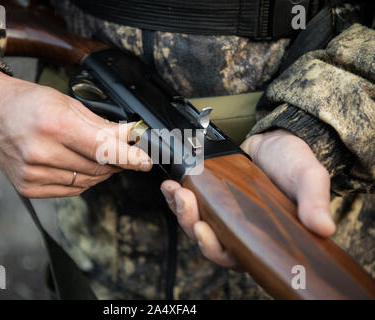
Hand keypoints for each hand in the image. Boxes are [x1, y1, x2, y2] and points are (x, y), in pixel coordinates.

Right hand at [0, 68, 151, 197]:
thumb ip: (102, 124)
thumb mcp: (68, 103)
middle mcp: (41, 153)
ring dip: (102, 171)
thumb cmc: (28, 102)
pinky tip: (79, 165)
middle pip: (98, 168)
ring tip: (98, 155)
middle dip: (118, 161)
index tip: (147, 161)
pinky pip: (71, 190)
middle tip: (125, 152)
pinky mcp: (28, 187)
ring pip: (87, 182)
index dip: (130, 157)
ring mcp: (32, 173)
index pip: (104, 149)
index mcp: (54, 125)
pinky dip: (83, 179)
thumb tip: (132, 136)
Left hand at [160, 129, 334, 267]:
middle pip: (208, 241)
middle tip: (186, 201)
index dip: (216, 249)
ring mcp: (224, 213)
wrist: (278, 139)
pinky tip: (171, 185)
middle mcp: (241, 230)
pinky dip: (177, 197)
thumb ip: (314, 201)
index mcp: (264, 236)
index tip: (203, 229)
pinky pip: (191, 204)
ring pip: (195, 223)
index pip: (236, 256)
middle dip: (191, 224)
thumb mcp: (309, 177)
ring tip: (175, 190)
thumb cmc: (295, 162)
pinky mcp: (212, 196)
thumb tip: (323, 228)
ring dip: (181, 210)